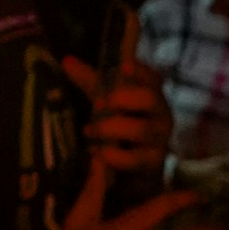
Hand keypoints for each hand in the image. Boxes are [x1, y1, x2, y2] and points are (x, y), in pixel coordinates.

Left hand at [61, 51, 170, 181]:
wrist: (132, 169)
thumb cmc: (120, 126)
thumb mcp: (106, 103)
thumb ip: (90, 81)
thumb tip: (67, 60)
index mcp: (151, 95)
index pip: (153, 78)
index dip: (140, 71)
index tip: (123, 66)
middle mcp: (161, 115)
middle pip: (149, 99)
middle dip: (122, 98)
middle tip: (98, 104)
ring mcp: (160, 139)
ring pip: (140, 129)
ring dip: (109, 128)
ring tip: (88, 130)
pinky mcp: (153, 163)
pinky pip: (134, 159)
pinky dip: (112, 155)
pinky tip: (96, 152)